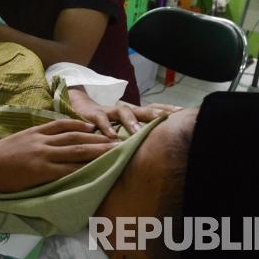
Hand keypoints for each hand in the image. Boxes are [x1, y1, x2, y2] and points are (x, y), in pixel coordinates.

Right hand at [0, 119, 117, 200]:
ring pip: (76, 151)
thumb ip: (32, 139)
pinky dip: (82, 169)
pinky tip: (94, 170)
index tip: (96, 127)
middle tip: (117, 140)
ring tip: (114, 152)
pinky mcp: (40, 171)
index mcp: (35, 131)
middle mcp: (41, 140)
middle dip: (98, 139)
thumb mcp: (16, 141)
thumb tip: (46, 143)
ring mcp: (42, 156)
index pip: (62, 125)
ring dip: (97, 151)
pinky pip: (66, 170)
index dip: (81, 126)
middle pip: (75, 137)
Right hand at [68, 87, 182, 138]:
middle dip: (154, 113)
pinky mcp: (92, 115)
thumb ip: (134, 137)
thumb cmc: (103, 125)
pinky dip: (106, 128)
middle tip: (167, 118)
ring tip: (137, 132)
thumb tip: (156, 150)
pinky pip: (100, 120)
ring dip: (131, 122)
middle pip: (142, 109)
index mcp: (133, 114)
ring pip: (123, 112)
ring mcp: (108, 111)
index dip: (167, 109)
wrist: (76, 109)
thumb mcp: (120, 130)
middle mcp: (123, 110)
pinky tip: (110, 136)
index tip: (183, 113)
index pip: (153, 109)